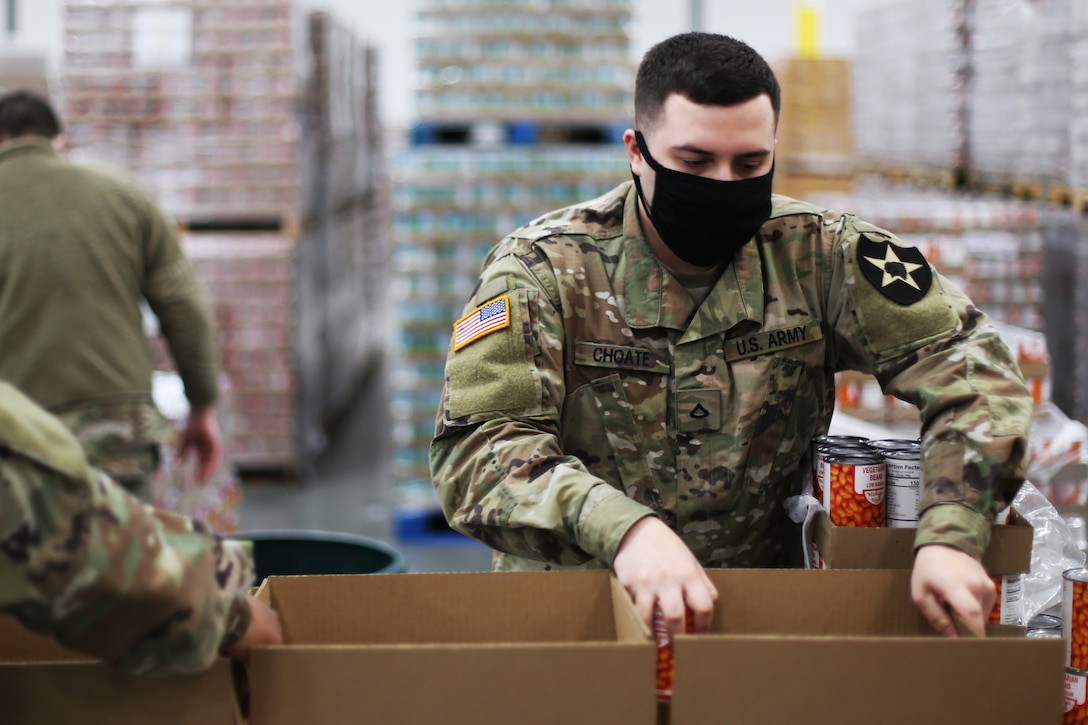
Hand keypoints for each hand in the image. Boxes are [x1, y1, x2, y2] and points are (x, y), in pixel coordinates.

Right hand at [178, 406, 222, 481]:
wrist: (199, 412)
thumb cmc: (193, 423)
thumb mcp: (186, 440)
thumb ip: (183, 450)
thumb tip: (178, 462)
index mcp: (204, 448)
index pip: (203, 462)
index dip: (200, 471)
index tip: (196, 481)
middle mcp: (210, 448)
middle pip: (208, 464)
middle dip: (204, 474)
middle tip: (200, 484)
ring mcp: (214, 445)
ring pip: (213, 461)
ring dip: (208, 471)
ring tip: (203, 479)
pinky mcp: (216, 442)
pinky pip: (215, 455)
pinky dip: (211, 462)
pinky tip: (207, 469)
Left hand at [222, 595, 283, 659]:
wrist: (231, 612)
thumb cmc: (240, 638)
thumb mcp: (242, 654)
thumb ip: (248, 656)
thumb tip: (248, 657)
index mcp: (276, 636)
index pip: (276, 647)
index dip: (267, 651)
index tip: (259, 654)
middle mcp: (275, 622)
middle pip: (271, 630)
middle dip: (263, 635)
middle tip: (251, 640)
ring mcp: (267, 608)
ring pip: (264, 618)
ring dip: (257, 622)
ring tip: (244, 627)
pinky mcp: (256, 598)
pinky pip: (255, 609)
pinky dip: (250, 613)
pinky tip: (239, 617)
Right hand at [612, 516, 717, 636]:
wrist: (637, 530)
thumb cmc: (667, 547)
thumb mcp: (690, 560)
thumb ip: (702, 583)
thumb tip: (710, 605)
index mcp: (688, 574)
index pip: (704, 606)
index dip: (704, 627)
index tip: (699, 637)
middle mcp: (668, 579)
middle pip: (676, 617)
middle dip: (678, 638)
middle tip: (678, 648)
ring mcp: (646, 582)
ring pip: (650, 618)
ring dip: (654, 634)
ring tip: (658, 642)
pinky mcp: (628, 584)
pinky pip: (634, 608)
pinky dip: (639, 619)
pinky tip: (643, 623)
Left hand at [911, 543, 994, 637]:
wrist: (944, 546)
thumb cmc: (927, 571)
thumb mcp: (921, 595)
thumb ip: (937, 618)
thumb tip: (954, 639)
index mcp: (956, 587)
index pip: (972, 615)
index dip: (972, 635)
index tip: (969, 649)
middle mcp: (977, 586)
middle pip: (977, 619)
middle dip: (966, 629)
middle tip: (952, 627)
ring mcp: (988, 585)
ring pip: (982, 615)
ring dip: (969, 618)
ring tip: (953, 606)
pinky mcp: (992, 586)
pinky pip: (985, 607)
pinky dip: (975, 610)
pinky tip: (962, 600)